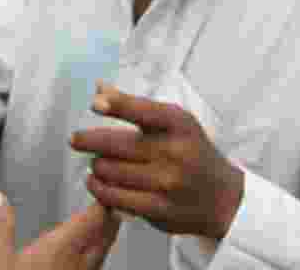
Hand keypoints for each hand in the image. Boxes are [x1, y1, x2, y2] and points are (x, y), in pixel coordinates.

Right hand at [0, 190, 120, 269]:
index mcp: (62, 249)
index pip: (94, 218)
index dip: (102, 199)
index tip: (102, 185)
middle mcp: (78, 268)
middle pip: (106, 236)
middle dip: (110, 216)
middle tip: (112, 201)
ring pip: (101, 256)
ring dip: (104, 238)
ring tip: (101, 227)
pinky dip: (93, 258)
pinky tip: (82, 262)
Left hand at [70, 83, 243, 241]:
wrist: (223, 198)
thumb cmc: (192, 152)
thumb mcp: (175, 122)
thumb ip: (136, 107)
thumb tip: (99, 89)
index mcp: (179, 124)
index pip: (144, 110)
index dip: (117, 105)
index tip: (95, 104)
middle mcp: (174, 151)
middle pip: (116, 144)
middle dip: (88, 141)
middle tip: (76, 139)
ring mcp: (167, 182)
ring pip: (110, 171)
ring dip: (96, 166)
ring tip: (97, 163)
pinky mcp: (159, 209)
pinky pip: (115, 197)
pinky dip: (99, 188)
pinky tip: (97, 182)